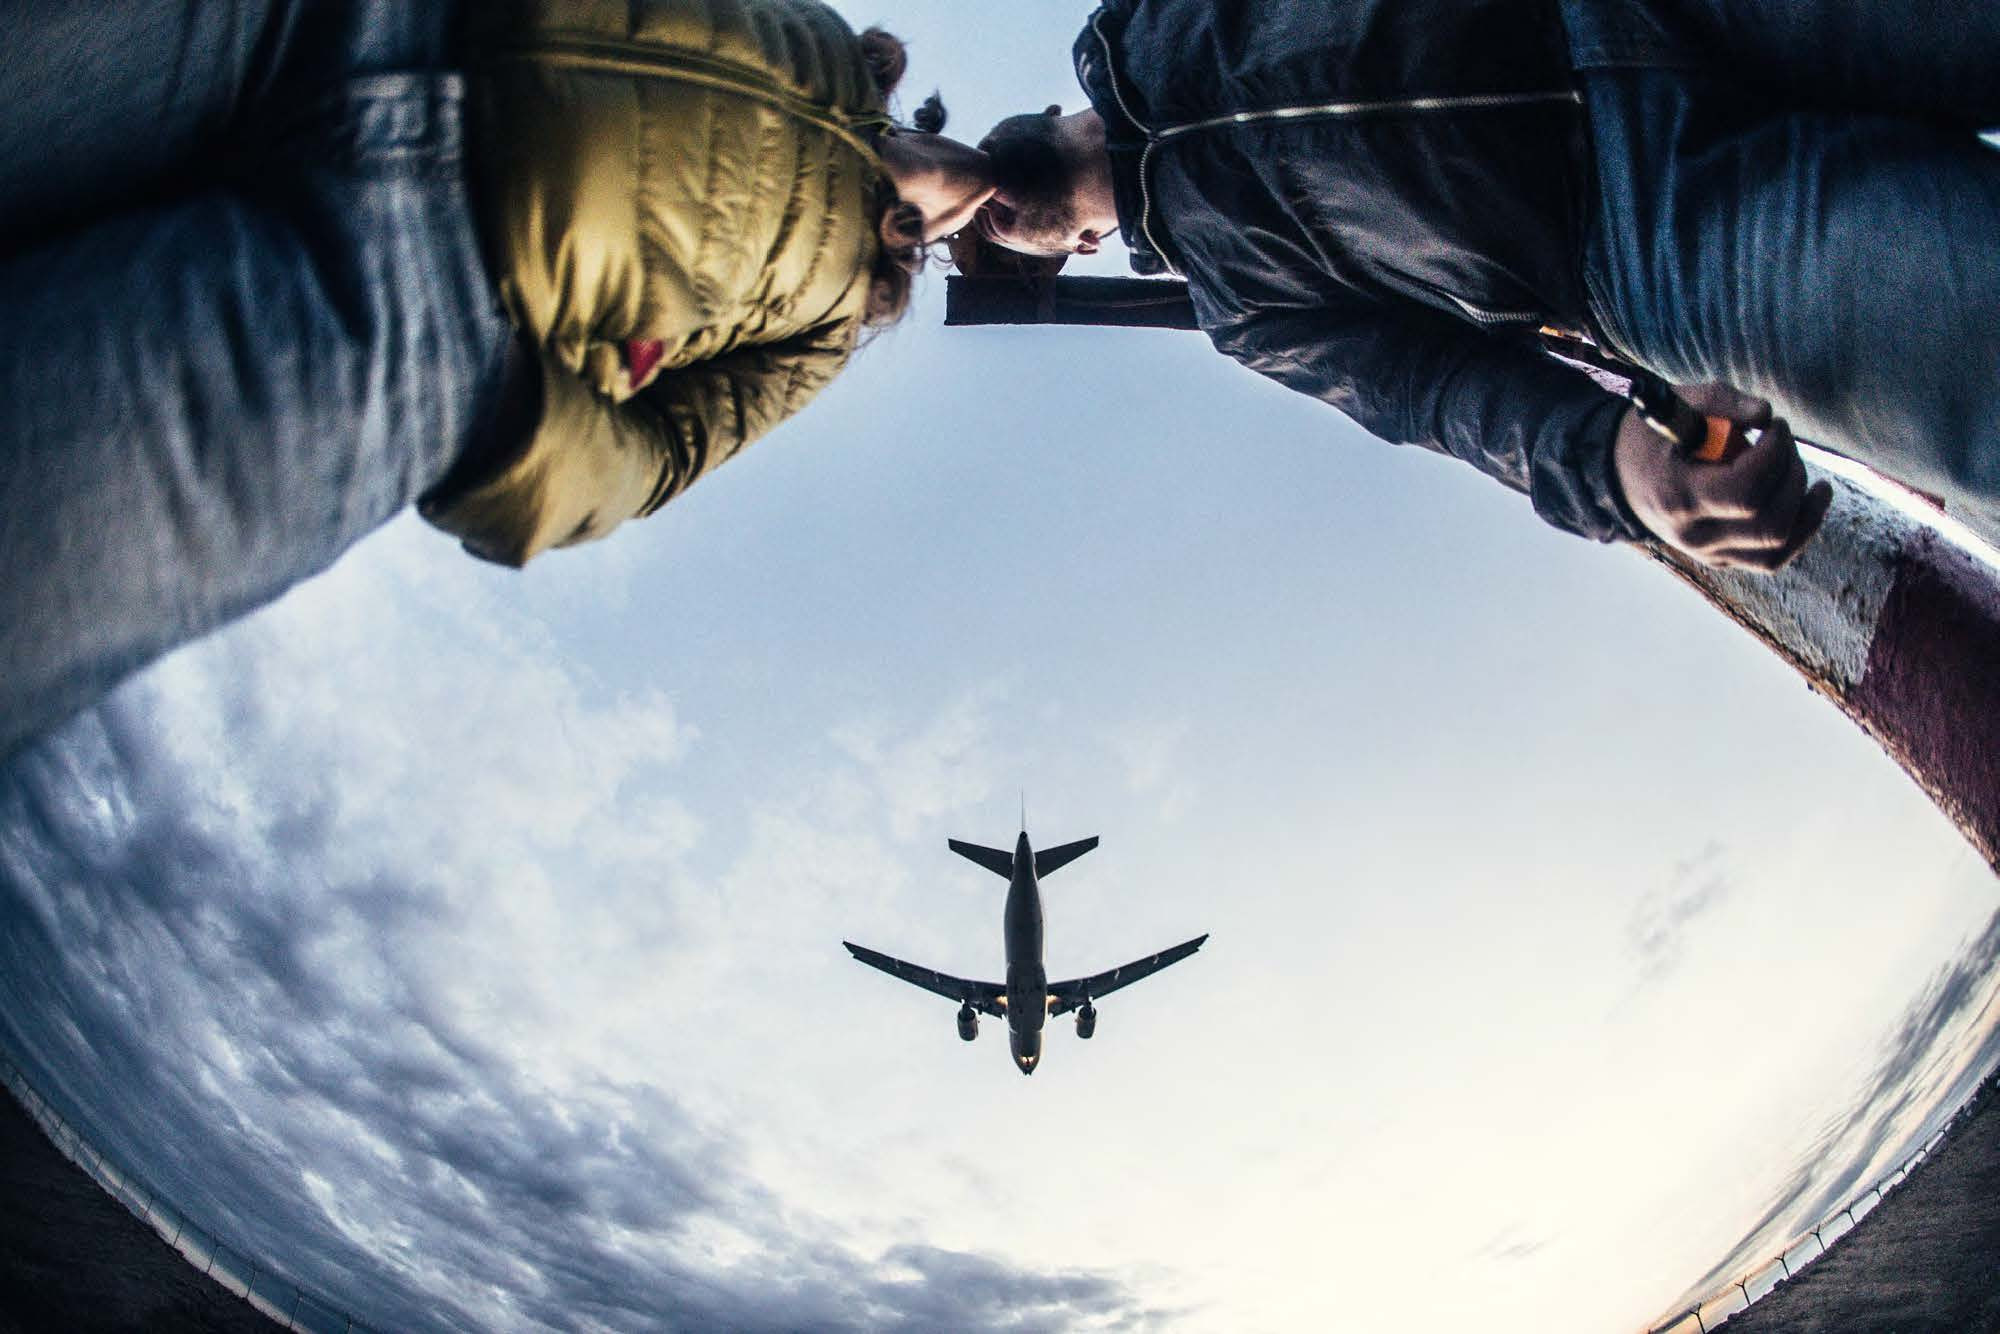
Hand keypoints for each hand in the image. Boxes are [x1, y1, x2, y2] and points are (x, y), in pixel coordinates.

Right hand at [1611, 384, 1832, 571]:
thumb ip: (1722, 401)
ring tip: (1801, 470)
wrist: (1618, 474)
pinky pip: (1773, 557)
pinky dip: (1801, 529)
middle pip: (1769, 522)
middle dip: (1791, 474)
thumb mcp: (1678, 404)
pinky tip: (1813, 499)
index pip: (1745, 492)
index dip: (1774, 455)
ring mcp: (1708, 552)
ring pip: (1777, 546)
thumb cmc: (1652, 435)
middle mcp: (1694, 536)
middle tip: (1782, 441)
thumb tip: (1765, 415)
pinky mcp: (1721, 557)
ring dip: (1803, 506)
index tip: (1773, 425)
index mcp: (1677, 498)